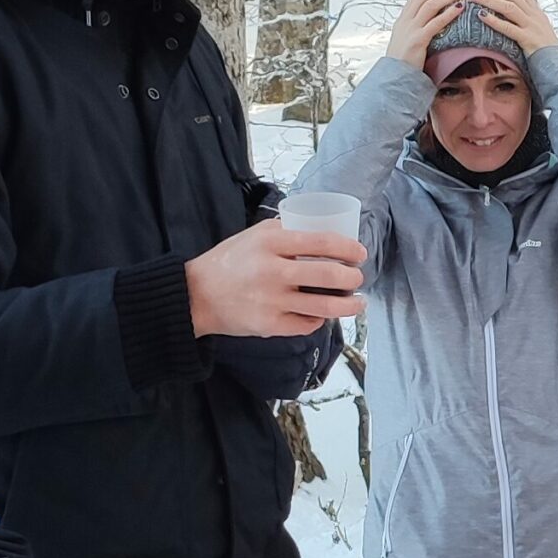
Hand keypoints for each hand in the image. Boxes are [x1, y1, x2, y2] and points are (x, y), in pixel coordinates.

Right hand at [187, 219, 363, 338]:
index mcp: (270, 242)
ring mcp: (272, 301)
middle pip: (329, 275)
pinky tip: (322, 315)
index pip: (321, 241)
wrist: (197, 295)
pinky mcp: (269, 325)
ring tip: (358, 303)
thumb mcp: (254, 235)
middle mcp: (273, 271)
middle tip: (358, 278)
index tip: (360, 253)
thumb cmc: (229, 262)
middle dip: (352, 278)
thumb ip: (285, 232)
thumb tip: (323, 232)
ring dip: (349, 306)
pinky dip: (319, 320)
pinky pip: (307, 324)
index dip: (348, 248)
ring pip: (324, 306)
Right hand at [387, 0, 466, 69]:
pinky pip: (435, 23)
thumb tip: (429, 22)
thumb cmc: (404, 62)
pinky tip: (460, 8)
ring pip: (430, 5)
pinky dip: (449, 13)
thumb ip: (415, 29)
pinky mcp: (418, 40)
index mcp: (402, 20)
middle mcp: (405, 21)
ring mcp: (411, 30)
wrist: (394, 78)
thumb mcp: (406, 41)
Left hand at [463, 0, 557, 53]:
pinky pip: (509, 28)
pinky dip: (494, 21)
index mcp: (537, 12)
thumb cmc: (544, 50)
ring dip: (489, 0)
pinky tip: (481, 16)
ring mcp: (532, 27)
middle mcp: (535, 16)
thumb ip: (527, 18)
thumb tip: (513, 10)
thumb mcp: (538, 29)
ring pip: (509, 7)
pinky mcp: (528, 39)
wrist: (557, 65)